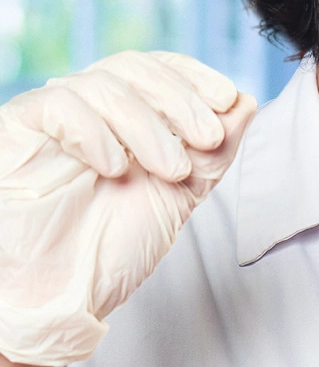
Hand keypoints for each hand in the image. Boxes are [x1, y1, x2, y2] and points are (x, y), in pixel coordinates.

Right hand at [0, 51, 256, 366]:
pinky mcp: (16, 129)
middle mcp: (87, 112)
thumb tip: (247, 104)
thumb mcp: (175, 199)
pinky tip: (114, 168)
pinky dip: (95, 131)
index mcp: (123, 122)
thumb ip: (211, 155)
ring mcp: (50, 119)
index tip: (227, 99)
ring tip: (171, 171)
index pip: (157, 71)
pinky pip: (57, 104)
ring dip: (148, 126)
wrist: (51, 297)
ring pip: (104, 86)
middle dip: (180, 100)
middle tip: (206, 140)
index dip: (194, 77)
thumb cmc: (105, 253)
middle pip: (134, 69)